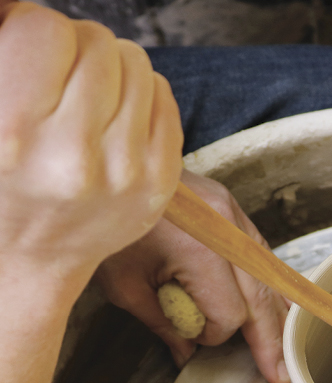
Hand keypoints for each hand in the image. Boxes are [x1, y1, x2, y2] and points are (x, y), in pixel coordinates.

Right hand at [0, 2, 182, 296]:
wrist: (29, 256)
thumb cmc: (0, 180)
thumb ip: (7, 53)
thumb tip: (20, 7)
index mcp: (13, 134)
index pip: (46, 29)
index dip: (33, 31)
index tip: (29, 53)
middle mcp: (74, 157)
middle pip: (98, 43)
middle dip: (75, 51)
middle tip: (59, 84)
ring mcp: (125, 173)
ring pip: (136, 64)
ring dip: (111, 72)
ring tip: (87, 106)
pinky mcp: (160, 184)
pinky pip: (163, 96)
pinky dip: (140, 97)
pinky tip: (114, 124)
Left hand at [95, 170, 290, 382]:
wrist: (109, 171)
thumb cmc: (110, 227)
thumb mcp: (124, 285)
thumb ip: (161, 323)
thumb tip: (187, 353)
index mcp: (199, 251)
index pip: (228, 313)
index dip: (214, 335)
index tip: (193, 337)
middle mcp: (227, 230)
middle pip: (261, 298)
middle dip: (270, 340)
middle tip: (280, 374)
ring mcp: (233, 214)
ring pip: (271, 275)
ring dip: (277, 313)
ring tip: (287, 346)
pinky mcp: (232, 207)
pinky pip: (262, 252)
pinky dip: (270, 281)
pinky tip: (278, 304)